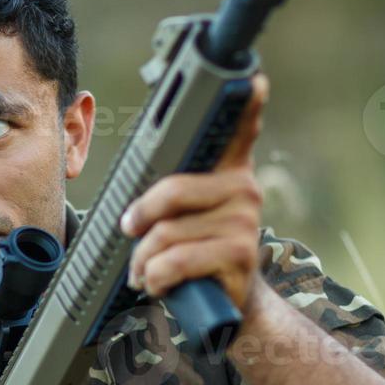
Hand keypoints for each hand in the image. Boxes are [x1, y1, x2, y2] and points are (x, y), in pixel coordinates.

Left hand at [120, 72, 270, 315]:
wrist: (227, 305)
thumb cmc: (196, 252)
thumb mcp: (183, 216)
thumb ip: (169, 188)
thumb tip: (134, 181)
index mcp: (229, 169)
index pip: (240, 129)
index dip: (246, 104)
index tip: (254, 79)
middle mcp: (243, 187)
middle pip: (171, 189)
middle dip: (138, 218)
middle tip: (130, 231)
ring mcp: (244, 220)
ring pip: (165, 232)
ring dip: (142, 259)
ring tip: (144, 269)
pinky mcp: (239, 254)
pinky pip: (175, 260)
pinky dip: (154, 277)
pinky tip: (158, 283)